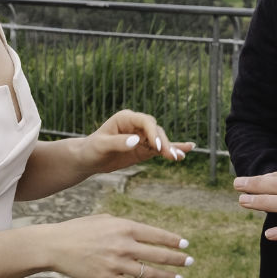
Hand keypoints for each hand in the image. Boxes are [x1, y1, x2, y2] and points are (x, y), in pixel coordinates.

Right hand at [42, 214, 192, 277]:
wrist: (55, 245)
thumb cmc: (80, 229)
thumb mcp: (105, 219)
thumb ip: (126, 226)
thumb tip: (145, 235)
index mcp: (124, 227)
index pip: (157, 235)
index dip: (174, 241)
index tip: (186, 245)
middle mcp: (123, 245)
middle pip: (158, 255)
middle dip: (178, 260)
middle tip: (190, 262)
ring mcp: (116, 263)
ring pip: (149, 274)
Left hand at [80, 110, 195, 173]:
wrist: (88, 159)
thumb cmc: (91, 149)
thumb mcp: (101, 146)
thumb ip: (118, 142)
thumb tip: (136, 141)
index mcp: (126, 118)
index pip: (146, 122)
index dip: (153, 132)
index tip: (157, 146)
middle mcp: (137, 125)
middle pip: (156, 131)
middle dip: (164, 143)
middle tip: (170, 156)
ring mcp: (142, 137)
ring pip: (161, 140)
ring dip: (171, 149)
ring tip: (180, 158)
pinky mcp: (145, 148)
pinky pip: (161, 149)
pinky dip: (173, 149)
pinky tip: (187, 149)